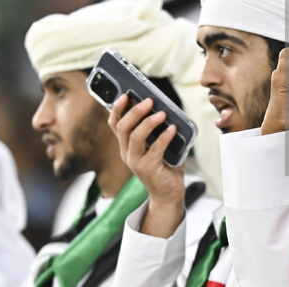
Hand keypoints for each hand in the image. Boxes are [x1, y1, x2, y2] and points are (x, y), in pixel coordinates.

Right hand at [108, 95, 184, 237]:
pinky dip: (164, 138)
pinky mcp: (148, 169)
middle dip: (134, 112)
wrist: (169, 193)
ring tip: (162, 113)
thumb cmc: (166, 166)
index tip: (124, 95)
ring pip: (135, 138)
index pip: (115, 124)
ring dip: (148, 123)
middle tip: (149, 101)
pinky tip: (173, 129)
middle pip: (123, 128)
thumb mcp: (160, 144)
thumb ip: (160, 129)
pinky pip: (155, 150)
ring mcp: (136, 162)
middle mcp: (127, 153)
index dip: (117, 109)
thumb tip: (168, 107)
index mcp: (127, 145)